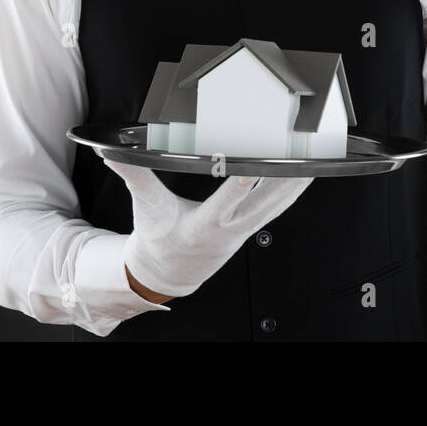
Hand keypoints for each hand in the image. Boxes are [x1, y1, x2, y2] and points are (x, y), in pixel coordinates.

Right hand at [103, 157, 313, 299]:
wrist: (166, 273)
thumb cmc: (158, 240)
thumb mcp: (145, 207)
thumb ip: (133, 175)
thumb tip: (110, 152)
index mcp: (204, 225)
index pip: (230, 196)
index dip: (247, 176)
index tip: (261, 155)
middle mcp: (230, 229)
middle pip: (267, 201)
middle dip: (288, 177)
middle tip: (306, 153)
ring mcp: (244, 230)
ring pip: (278, 205)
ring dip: (297, 183)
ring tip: (316, 158)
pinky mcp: (250, 228)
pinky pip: (276, 208)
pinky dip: (290, 191)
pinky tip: (302, 175)